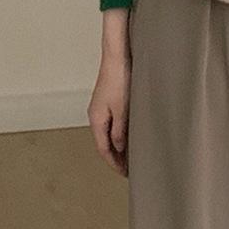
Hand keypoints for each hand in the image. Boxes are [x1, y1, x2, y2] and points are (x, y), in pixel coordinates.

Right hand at [87, 10, 130, 176]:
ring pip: (108, 132)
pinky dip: (119, 132)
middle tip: (130, 168)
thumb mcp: (122, 109)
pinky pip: (112, 122)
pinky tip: (130, 133)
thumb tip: (119, 148)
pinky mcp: (108, 99)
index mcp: (96, 119)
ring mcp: (101, 107)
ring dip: (118, 145)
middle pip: (104, 142)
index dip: (115, 163)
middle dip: (116, 157)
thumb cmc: (119, 79)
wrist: (117, 55)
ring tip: (132, 155)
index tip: (126, 174)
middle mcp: (95, 115)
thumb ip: (120, 131)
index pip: (104, 149)